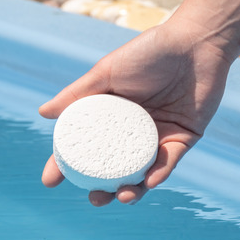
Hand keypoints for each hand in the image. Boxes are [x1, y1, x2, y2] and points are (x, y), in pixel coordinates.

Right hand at [39, 19, 232, 205]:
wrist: (195, 42)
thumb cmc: (150, 51)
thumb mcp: (108, 71)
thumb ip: (77, 93)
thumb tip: (43, 114)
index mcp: (111, 116)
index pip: (85, 146)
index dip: (66, 166)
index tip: (50, 181)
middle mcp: (132, 131)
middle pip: (113, 168)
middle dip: (103, 190)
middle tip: (95, 198)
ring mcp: (158, 136)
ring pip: (142, 173)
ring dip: (132, 190)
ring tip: (123, 196)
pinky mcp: (184, 139)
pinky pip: (170, 162)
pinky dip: (160, 174)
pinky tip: (150, 182)